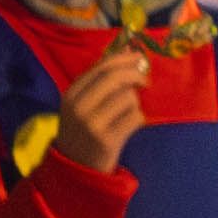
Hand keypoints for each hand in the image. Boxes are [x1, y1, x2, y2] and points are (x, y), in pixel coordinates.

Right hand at [59, 45, 152, 174]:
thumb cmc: (83, 132)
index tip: (139, 57)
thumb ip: (100, 80)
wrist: (76, 169)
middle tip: (146, 81)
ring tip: (128, 113)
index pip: (101, 67)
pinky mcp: (107, 139)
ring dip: (135, 103)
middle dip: (136, 74)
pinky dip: (138, 119)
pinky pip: (135, 117)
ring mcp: (92, 124)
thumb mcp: (81, 105)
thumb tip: (128, 49)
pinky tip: (130, 126)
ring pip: (128, 97)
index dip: (124, 58)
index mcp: (71, 94)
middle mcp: (79, 107)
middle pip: (115, 78)